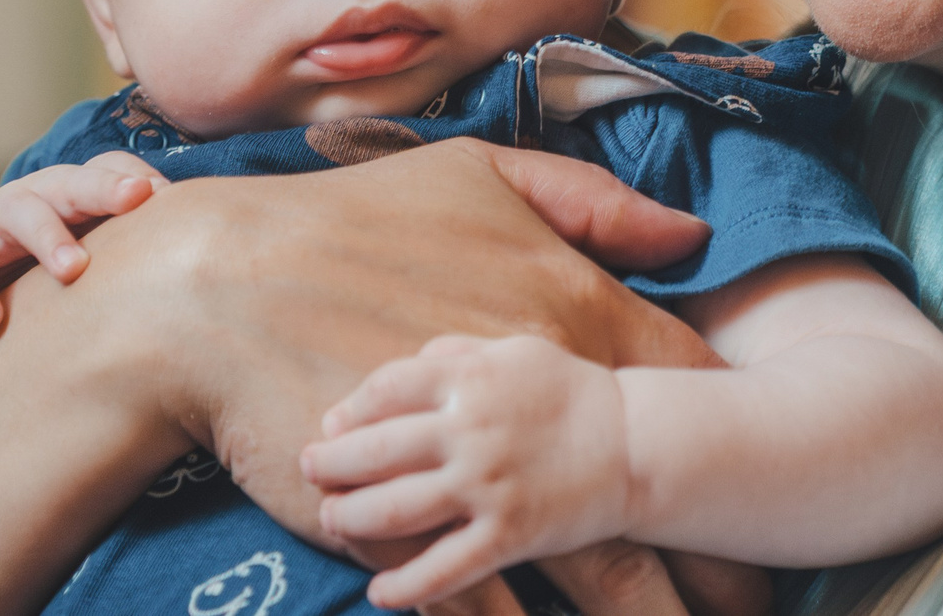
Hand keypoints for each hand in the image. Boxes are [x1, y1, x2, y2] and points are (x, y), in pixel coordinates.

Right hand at [0, 138, 718, 615]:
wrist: (216, 288)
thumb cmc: (347, 223)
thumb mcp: (479, 177)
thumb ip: (593, 201)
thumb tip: (690, 229)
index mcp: (566, 307)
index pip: (685, 385)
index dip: (735, 437)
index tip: (771, 482)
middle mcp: (541, 395)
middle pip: (660, 499)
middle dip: (720, 558)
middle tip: (762, 599)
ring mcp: (479, 470)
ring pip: (595, 568)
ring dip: (651, 610)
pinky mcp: (416, 526)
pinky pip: (498, 602)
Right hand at [0, 153, 164, 328]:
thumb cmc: (34, 258)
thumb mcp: (79, 247)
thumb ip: (126, 255)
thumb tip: (199, 284)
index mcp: (76, 193)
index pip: (112, 169)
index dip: (141, 178)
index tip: (175, 200)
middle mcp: (39, 195)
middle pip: (74, 182)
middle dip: (106, 189)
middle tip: (137, 200)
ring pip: (21, 211)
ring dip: (48, 236)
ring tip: (72, 270)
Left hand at [305, 334, 632, 606]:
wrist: (634, 442)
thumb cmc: (566, 392)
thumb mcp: (512, 351)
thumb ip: (451, 355)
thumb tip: (392, 378)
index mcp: (470, 379)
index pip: (385, 391)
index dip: (349, 410)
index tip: (330, 425)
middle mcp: (471, 431)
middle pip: (376, 451)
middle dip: (330, 466)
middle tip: (308, 472)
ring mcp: (489, 486)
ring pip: (396, 511)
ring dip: (351, 520)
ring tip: (332, 521)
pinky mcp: (509, 534)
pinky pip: (444, 568)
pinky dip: (405, 585)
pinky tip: (379, 592)